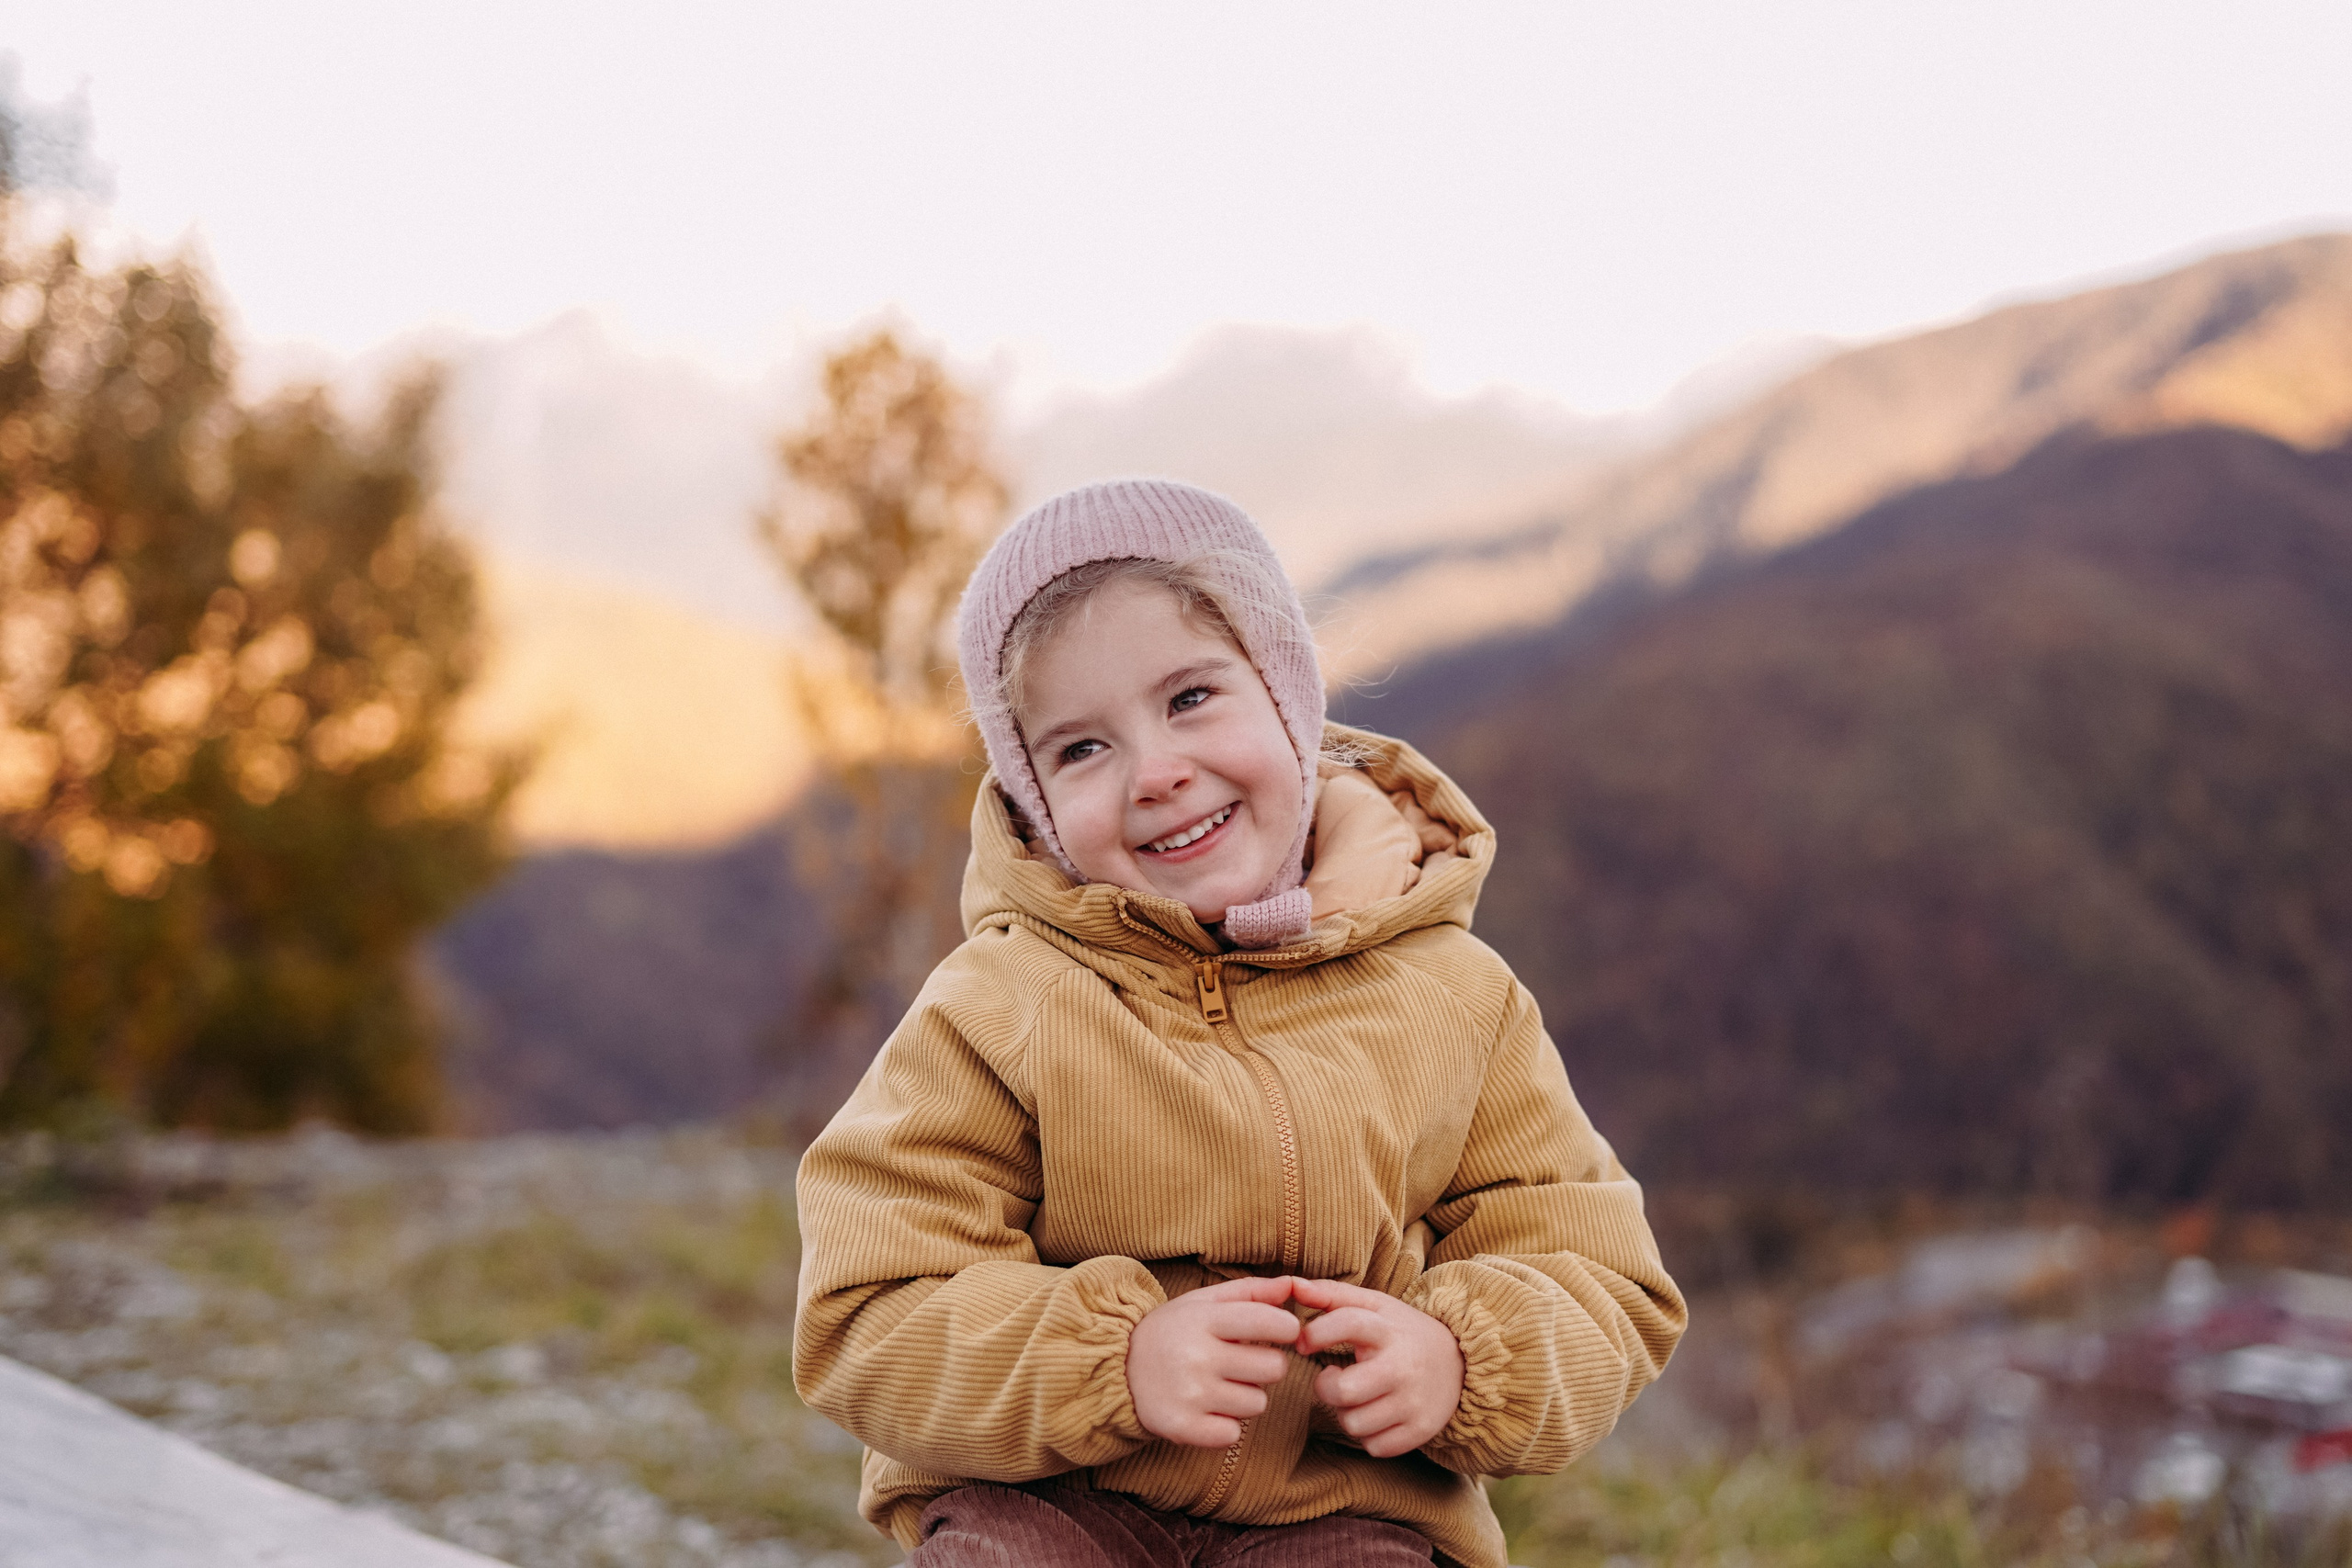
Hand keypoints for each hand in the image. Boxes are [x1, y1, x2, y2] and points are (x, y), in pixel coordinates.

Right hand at [1126, 1275, 1299, 1446]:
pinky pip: (1234, 1434)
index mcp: (1203, 1320)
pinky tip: (1207, 1410)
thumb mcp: (1204, 1302)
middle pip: (1274, 1368)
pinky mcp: (1183, 1427)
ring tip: (1219, 1385)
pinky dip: (1226, 1425)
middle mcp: (1197, 1356)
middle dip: (1266, 1364)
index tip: (1280, 1331)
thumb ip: (1251, 1291)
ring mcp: (1190, 1395)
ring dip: (1246, 1396)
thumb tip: (1293, 1285)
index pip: (1270, 1322)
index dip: (1287, 1328)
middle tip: (1241, 1361)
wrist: (1117, 1369)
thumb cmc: (1172, 1331)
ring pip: (1258, 1403)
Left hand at [1290, 1277, 1463, 1457]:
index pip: (1347, 1324)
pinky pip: (1374, 1446)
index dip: (1316, 1333)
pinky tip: (1377, 1415)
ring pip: (1354, 1424)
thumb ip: (1331, 1295)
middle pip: (1343, 1391)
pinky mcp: (1420, 1430)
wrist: (1460, 1363)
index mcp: (1388, 1330)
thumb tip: (1290, 1284)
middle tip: (1334, 1379)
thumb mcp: (1374, 1306)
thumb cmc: (1401, 1332)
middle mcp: (1402, 1367)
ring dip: (1347, 1414)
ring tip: (1358, 1398)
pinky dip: (1369, 1436)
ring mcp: (1413, 1402)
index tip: (1303, 1343)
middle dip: (1327, 1388)